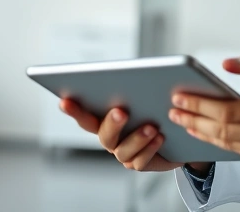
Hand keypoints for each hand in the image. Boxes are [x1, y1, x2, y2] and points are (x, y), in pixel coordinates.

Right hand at [60, 98, 181, 171]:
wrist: (174, 137)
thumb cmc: (154, 112)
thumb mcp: (144, 97)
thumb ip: (133, 89)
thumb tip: (131, 75)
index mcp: (104, 120)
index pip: (84, 115)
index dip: (74, 110)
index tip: (65, 101)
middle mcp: (110, 138)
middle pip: (103, 134)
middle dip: (111, 123)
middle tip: (121, 111)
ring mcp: (124, 153)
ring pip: (123, 150)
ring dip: (136, 137)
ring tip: (151, 127)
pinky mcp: (140, 163)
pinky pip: (141, 160)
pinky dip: (150, 148)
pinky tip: (160, 137)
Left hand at [167, 51, 239, 169]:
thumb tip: (227, 65)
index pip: (226, 111)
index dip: (199, 105)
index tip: (181, 97)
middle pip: (221, 130)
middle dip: (193, 119)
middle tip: (174, 110)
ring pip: (227, 145)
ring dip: (202, 133)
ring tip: (185, 122)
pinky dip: (220, 143)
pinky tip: (208, 134)